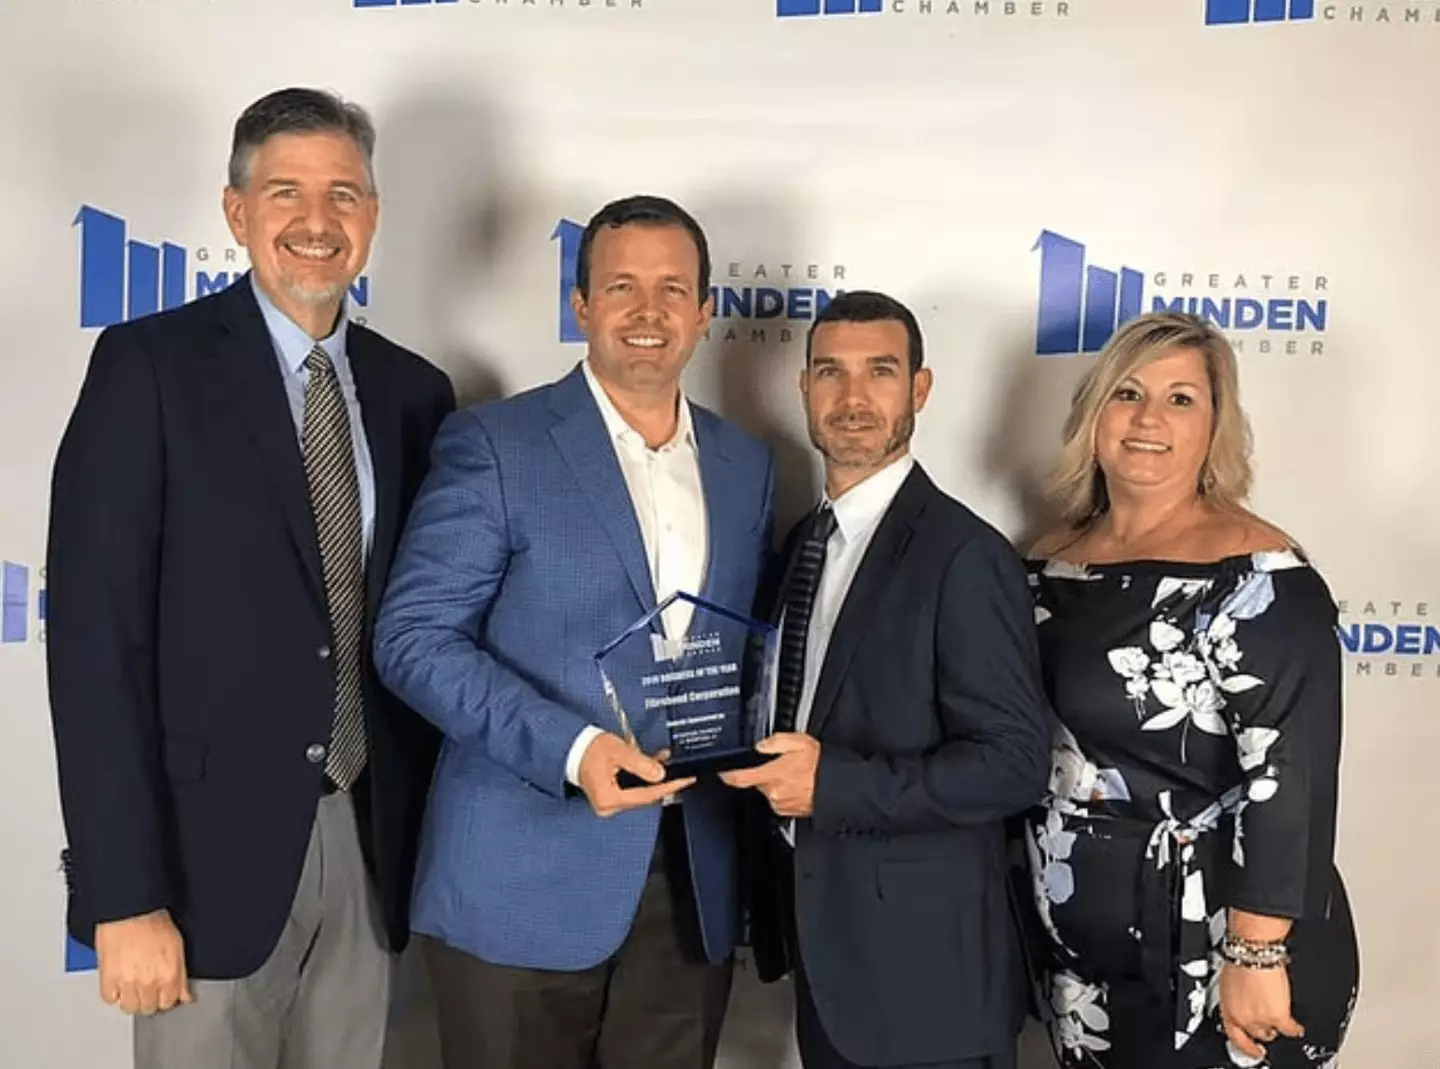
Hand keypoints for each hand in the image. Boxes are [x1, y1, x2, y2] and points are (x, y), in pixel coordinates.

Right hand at [94, 909, 191, 1014]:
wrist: (130, 910)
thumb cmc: (153, 921)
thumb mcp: (177, 946)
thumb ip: (181, 975)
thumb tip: (185, 996)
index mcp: (169, 974)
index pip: (168, 1003)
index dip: (166, 997)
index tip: (163, 992)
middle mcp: (149, 981)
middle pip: (149, 1008)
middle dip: (149, 999)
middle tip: (147, 987)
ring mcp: (127, 982)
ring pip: (129, 1007)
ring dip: (132, 999)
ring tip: (133, 986)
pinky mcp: (108, 978)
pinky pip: (109, 998)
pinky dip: (113, 993)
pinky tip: (119, 983)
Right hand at [578, 732, 694, 817]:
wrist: (573, 747)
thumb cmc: (589, 749)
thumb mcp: (619, 751)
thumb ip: (641, 764)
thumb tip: (660, 774)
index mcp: (609, 798)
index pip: (647, 796)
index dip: (669, 787)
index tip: (685, 780)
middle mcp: (608, 806)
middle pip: (645, 796)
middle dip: (662, 781)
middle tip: (680, 771)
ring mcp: (609, 804)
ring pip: (640, 792)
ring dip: (653, 778)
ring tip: (663, 761)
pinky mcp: (610, 798)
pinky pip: (633, 790)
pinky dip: (643, 779)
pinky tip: (651, 766)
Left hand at [718, 733, 819, 816]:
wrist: (839, 786)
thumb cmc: (822, 766)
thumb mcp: (798, 742)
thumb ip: (775, 741)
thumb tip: (761, 745)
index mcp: (772, 775)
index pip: (740, 777)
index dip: (728, 775)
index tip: (723, 773)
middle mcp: (774, 793)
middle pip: (758, 782)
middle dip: (765, 774)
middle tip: (783, 765)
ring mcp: (781, 804)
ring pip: (770, 792)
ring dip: (777, 784)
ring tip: (796, 776)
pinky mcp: (789, 813)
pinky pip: (780, 801)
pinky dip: (785, 793)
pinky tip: (800, 786)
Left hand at [1220, 962, 1303, 1059]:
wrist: (1253, 954)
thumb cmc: (1240, 961)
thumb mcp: (1228, 983)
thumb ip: (1236, 999)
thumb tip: (1242, 1002)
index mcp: (1227, 1009)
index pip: (1235, 1036)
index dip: (1245, 1046)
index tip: (1253, 1049)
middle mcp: (1242, 1018)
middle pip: (1255, 1033)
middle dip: (1262, 1030)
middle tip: (1269, 1026)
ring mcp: (1261, 1020)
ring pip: (1272, 1032)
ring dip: (1276, 1028)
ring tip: (1283, 1024)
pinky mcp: (1278, 1017)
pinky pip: (1290, 1030)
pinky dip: (1295, 1029)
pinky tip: (1297, 1028)